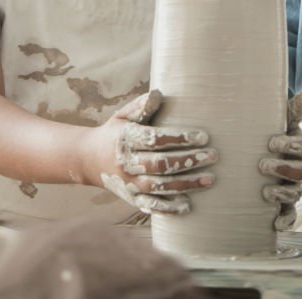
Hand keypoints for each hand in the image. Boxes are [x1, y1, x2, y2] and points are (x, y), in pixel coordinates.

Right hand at [92, 89, 216, 214]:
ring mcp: (129, 183)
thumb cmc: (116, 132)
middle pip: (159, 164)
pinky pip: (150, 206)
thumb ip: (141, 106)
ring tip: (210, 180)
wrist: (88, 159)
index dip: (179, 138)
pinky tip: (187, 206)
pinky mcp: (131, 198)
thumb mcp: (124, 115)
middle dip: (188, 161)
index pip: (154, 139)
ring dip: (186, 184)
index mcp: (126, 139)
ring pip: (158, 187)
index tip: (203, 136)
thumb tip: (158, 94)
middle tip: (213, 156)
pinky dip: (168, 208)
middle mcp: (126, 163)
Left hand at [259, 91, 301, 230]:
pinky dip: (285, 221)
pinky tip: (275, 225)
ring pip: (296, 192)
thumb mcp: (281, 122)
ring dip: (282, 193)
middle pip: (300, 172)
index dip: (289, 146)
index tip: (271, 142)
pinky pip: (291, 215)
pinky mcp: (286, 204)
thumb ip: (292, 111)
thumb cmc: (271, 135)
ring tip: (265, 192)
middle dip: (282, 169)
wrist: (263, 153)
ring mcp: (295, 187)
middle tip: (261, 165)